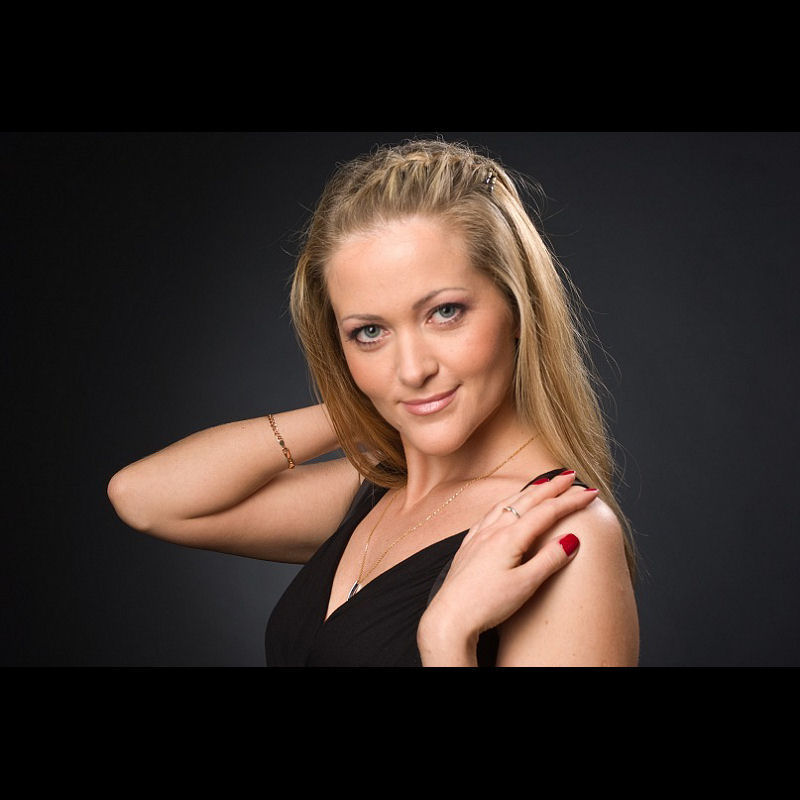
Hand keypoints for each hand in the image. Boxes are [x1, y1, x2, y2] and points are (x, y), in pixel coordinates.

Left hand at [417, 471, 597, 663]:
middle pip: (528, 500)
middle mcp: (493, 530)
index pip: (547, 511)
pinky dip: (506, 503)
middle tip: (571, 476)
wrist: (449, 617)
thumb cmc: (486, 604)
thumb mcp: (525, 585)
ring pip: (507, 503)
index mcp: (510, 538)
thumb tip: (572, 538)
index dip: (571, 500)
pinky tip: (506, 507)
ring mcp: (478, 536)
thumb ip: (549, 559)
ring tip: (543, 484)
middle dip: (552, 486)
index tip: (591, 492)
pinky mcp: (469, 545)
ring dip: (528, 491)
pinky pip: (491, 514)